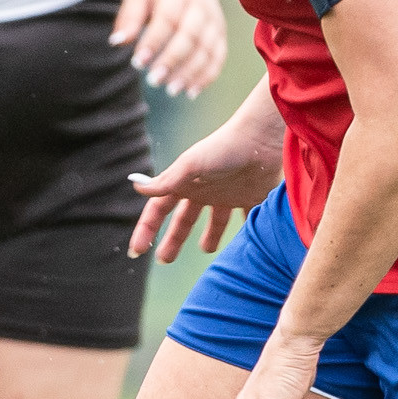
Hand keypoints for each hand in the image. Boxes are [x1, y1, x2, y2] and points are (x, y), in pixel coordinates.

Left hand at [112, 0, 227, 97]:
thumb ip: (129, 18)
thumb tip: (116, 43)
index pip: (167, 19)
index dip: (153, 42)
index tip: (137, 63)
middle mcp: (199, 7)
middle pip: (190, 36)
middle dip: (172, 60)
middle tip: (154, 81)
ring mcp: (214, 21)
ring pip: (207, 49)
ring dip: (190, 73)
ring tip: (171, 90)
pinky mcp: (221, 34)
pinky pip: (218, 57)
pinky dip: (207, 76)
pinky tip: (190, 92)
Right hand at [127, 110, 285, 263]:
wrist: (261, 139)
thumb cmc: (223, 149)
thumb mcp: (190, 165)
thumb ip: (166, 181)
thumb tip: (136, 187)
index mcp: (185, 183)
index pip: (159, 209)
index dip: (146, 229)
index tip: (136, 250)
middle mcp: (204, 190)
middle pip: (184, 220)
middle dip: (173, 239)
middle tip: (164, 260)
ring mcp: (228, 194)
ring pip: (215, 221)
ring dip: (210, 236)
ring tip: (207, 250)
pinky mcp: (251, 197)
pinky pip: (247, 218)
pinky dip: (247, 231)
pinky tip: (247, 246)